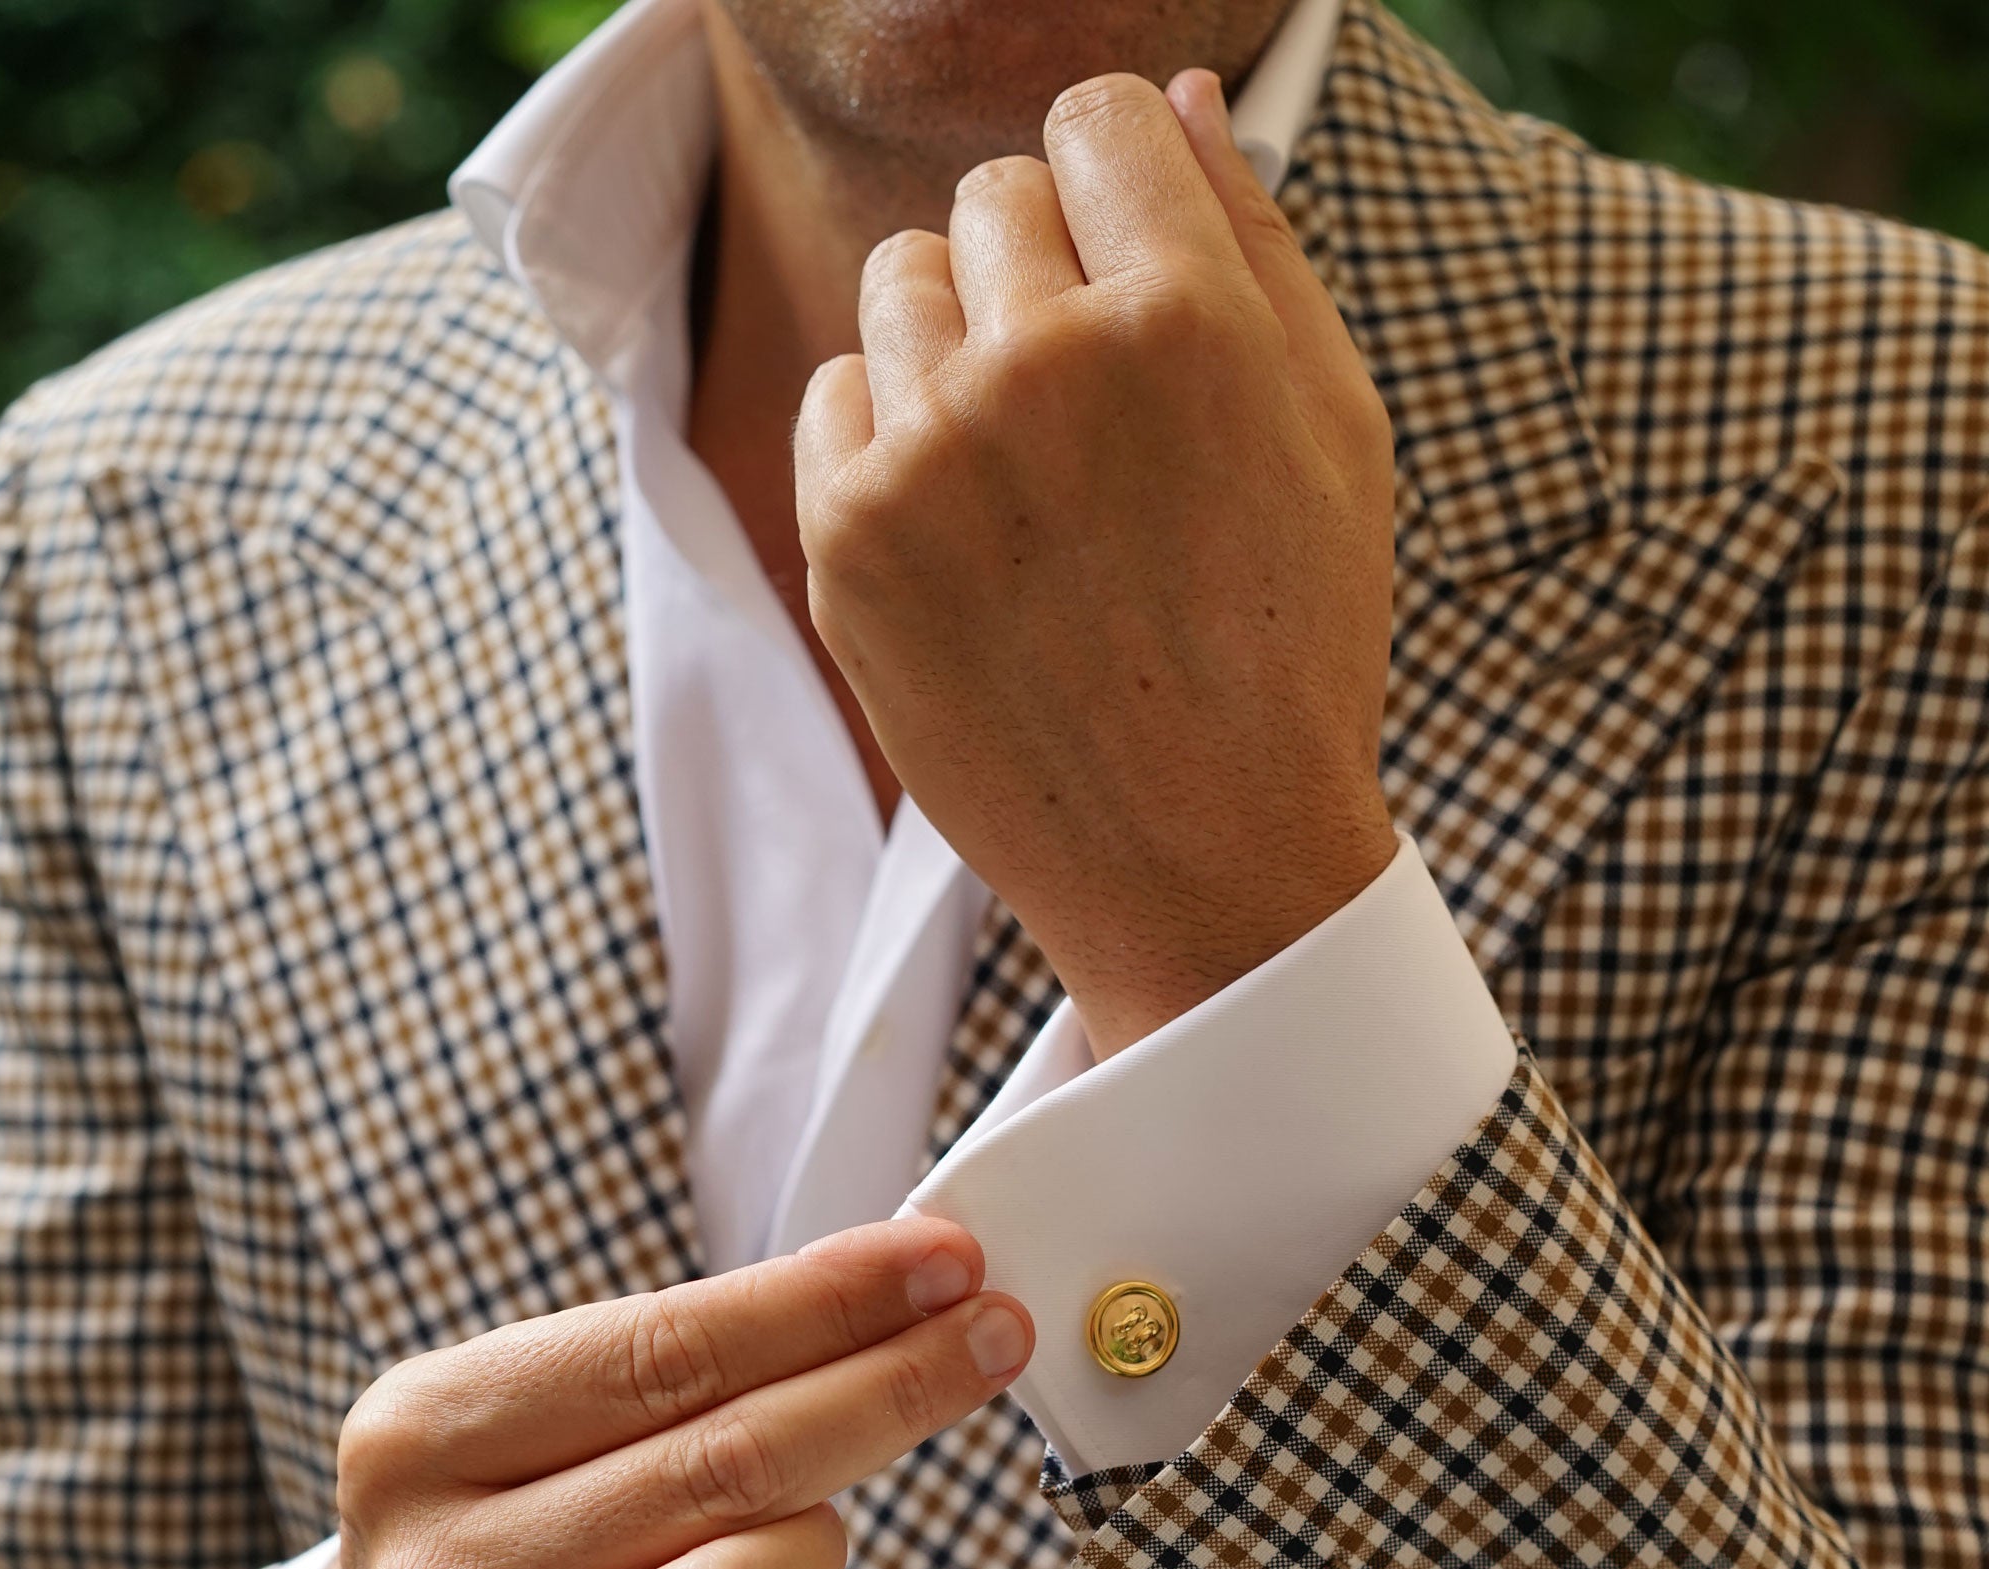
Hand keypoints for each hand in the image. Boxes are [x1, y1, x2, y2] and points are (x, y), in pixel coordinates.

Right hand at [301, 1220, 1031, 1568]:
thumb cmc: (506, 1533)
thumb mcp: (532, 1417)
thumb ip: (681, 1360)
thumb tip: (902, 1289)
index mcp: (421, 1436)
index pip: (666, 1349)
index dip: (825, 1302)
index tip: (946, 1261)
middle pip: (724, 1463)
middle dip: (887, 1387)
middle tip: (992, 1338)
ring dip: (818, 1542)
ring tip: (815, 1523)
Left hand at [794, 67, 1396, 1060]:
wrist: (1201, 869)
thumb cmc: (1290, 650)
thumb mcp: (1335, 434)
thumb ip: (1256, 244)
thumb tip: (1167, 97)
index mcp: (1184, 317)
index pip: (1092, 117)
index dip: (1114, 188)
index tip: (1129, 267)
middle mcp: (1043, 364)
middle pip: (990, 196)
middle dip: (1040, 274)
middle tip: (1094, 418)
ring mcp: (930, 453)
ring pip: (901, 281)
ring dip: (956, 346)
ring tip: (1031, 475)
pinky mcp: (847, 539)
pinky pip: (836, 392)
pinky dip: (889, 438)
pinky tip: (969, 530)